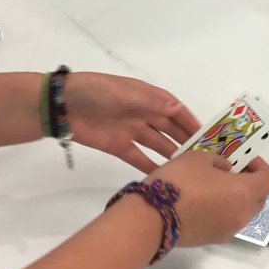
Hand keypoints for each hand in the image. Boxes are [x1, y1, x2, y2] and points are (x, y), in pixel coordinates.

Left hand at [64, 73, 198, 173]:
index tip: (208, 135)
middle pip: (169, 128)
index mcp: (145, 96)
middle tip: (204, 157)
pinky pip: (138, 157)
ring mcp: (130, 130)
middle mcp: (142, 113)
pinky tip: (165, 177)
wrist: (61, 106)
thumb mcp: (123, 93)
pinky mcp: (118, 146)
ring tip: (190, 169)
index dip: (190, 121)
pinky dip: (151, 166)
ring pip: (157, 143)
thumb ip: (150, 103)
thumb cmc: (94, 92)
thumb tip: (177, 110)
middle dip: (186, 139)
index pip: (174, 109)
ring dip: (172, 154)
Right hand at [151, 153, 268, 246]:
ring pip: (242, 212)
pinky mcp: (212, 240)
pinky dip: (223, 210)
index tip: (245, 158)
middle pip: (259, 198)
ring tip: (214, 185)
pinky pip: (227, 222)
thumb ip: (219, 161)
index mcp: (245, 193)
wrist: (151, 219)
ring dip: (236, 197)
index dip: (261, 166)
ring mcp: (228, 231)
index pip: (268, 180)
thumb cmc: (180, 182)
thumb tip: (227, 170)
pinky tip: (203, 201)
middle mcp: (242, 215)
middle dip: (250, 182)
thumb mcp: (199, 158)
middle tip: (232, 170)